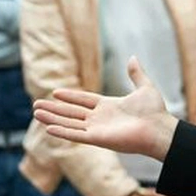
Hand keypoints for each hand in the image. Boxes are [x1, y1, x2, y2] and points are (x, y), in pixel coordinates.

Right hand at [33, 57, 177, 160]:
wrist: (160, 128)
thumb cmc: (155, 111)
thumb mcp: (144, 87)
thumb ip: (136, 74)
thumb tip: (133, 57)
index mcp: (109, 106)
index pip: (84, 100)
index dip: (70, 96)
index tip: (55, 92)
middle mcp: (100, 118)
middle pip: (72, 112)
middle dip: (54, 109)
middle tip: (36, 105)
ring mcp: (97, 129)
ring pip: (69, 122)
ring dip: (52, 118)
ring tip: (36, 113)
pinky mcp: (97, 138)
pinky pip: (76, 134)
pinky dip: (62, 131)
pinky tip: (48, 128)